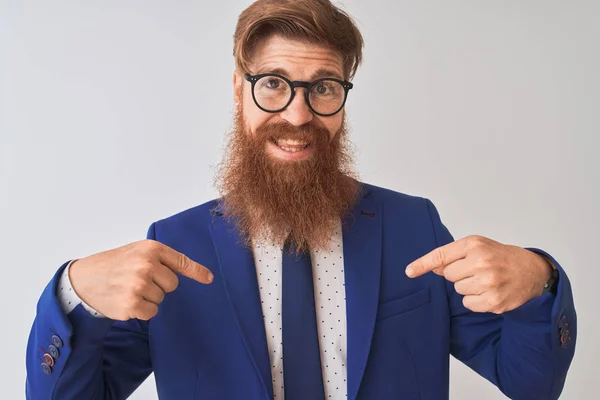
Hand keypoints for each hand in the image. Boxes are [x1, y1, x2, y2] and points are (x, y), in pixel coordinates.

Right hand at [69, 240, 213, 320]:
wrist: (84, 279)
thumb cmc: (115, 264)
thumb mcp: (139, 251)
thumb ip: (162, 259)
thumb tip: (190, 271)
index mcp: (151, 249)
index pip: (181, 262)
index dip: (197, 272)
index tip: (209, 279)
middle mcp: (146, 265)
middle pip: (173, 285)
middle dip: (160, 285)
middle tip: (139, 280)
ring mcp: (139, 285)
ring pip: (161, 299)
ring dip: (149, 297)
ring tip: (129, 288)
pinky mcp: (132, 304)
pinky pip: (152, 312)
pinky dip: (142, 310)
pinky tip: (127, 300)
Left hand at [405, 236, 552, 313]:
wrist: (532, 271)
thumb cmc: (500, 257)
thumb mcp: (478, 246)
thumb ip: (454, 255)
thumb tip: (433, 268)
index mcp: (474, 245)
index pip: (441, 255)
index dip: (422, 264)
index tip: (409, 271)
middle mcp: (481, 262)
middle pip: (448, 275)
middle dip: (458, 274)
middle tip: (476, 270)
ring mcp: (488, 283)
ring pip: (458, 291)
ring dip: (467, 288)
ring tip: (485, 280)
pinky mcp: (494, 301)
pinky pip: (468, 304)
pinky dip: (475, 300)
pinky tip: (489, 292)